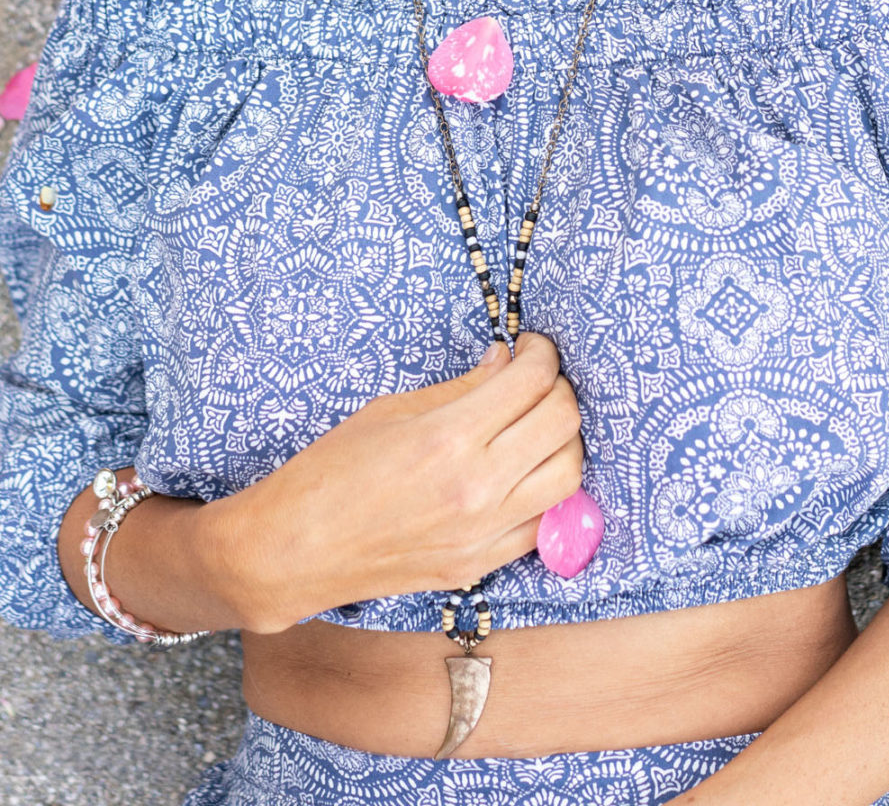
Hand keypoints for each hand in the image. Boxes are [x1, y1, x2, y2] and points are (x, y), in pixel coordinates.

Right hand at [216, 331, 582, 633]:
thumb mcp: (392, 409)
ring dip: (564, 440)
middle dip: (559, 388)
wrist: (294, 551)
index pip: (533, 381)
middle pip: (563, 423)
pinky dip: (545, 491)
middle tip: (537, 378)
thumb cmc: (329, 471)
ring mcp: (482, 535)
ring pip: (568, 476)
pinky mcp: (479, 567)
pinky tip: (523, 472)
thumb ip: (461, 387)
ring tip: (536, 423)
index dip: (541, 353)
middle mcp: (477, 488)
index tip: (531, 346)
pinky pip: (542, 525)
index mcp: (449, 438)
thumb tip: (506, 362)